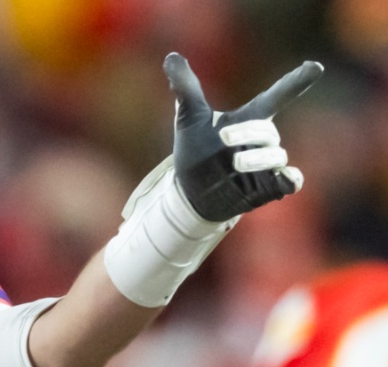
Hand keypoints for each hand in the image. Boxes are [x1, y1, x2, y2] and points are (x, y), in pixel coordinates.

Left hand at [164, 53, 322, 221]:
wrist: (189, 192)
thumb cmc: (195, 151)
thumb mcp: (188, 118)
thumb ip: (185, 88)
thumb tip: (171, 57)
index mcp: (248, 119)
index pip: (276, 96)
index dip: (295, 82)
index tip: (314, 66)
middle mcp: (261, 140)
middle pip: (266, 130)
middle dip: (247, 132)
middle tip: (222, 138)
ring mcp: (267, 164)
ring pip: (276, 155)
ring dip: (259, 158)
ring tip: (234, 163)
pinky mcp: (268, 187)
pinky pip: (291, 181)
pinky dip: (291, 179)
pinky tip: (288, 179)